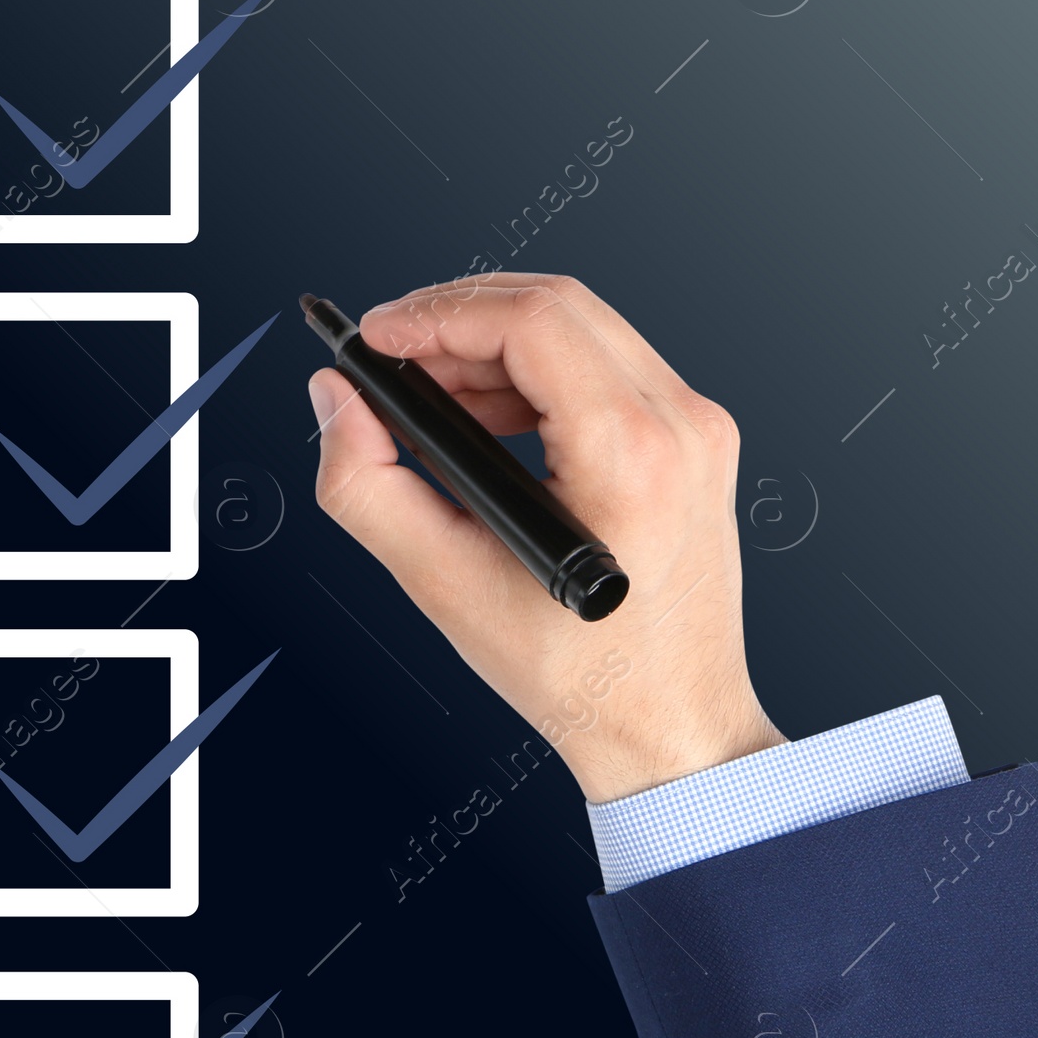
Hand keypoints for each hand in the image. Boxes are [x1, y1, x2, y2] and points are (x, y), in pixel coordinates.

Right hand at [308, 274, 783, 802]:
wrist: (672, 729)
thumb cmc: (582, 680)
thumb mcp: (447, 588)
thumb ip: (368, 487)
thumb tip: (337, 403)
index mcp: (632, 456)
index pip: (530, 321)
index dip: (437, 314)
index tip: (378, 339)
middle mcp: (682, 428)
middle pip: (559, 308)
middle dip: (460, 322)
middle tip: (394, 363)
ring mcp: (700, 433)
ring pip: (586, 332)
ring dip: (498, 350)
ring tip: (434, 402)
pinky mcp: (698, 446)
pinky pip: (612, 372)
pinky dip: (542, 380)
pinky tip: (491, 425)